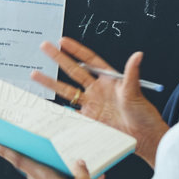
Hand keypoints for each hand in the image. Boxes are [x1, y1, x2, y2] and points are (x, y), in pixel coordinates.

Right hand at [30, 38, 167, 167]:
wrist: (142, 138)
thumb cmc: (143, 114)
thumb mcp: (136, 92)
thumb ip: (132, 74)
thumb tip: (137, 55)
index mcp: (109, 80)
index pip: (89, 60)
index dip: (76, 50)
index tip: (63, 41)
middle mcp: (97, 90)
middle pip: (73, 70)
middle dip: (58, 58)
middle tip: (45, 47)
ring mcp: (90, 104)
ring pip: (66, 90)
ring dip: (50, 82)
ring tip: (35, 74)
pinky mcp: (87, 118)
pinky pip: (68, 111)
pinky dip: (56, 108)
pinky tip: (44, 103)